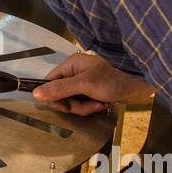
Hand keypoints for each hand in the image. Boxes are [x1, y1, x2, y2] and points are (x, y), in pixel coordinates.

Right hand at [33, 52, 153, 115]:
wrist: (137, 91)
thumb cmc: (111, 82)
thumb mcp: (85, 85)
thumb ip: (60, 89)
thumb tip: (35, 93)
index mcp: (71, 64)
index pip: (50, 81)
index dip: (54, 96)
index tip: (65, 105)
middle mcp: (74, 73)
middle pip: (60, 94)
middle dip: (74, 104)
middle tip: (87, 105)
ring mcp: (82, 84)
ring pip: (71, 102)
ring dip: (84, 108)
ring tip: (98, 104)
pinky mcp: (89, 94)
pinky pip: (81, 105)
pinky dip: (90, 108)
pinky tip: (101, 105)